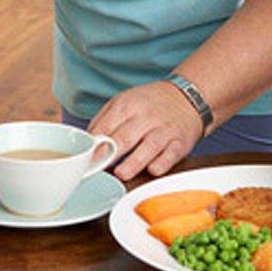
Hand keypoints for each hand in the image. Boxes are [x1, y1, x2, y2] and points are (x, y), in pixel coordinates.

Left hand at [88, 80, 203, 180]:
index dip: (94, 144)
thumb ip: (104, 121)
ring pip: (149, 147)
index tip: (84, 159)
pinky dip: (162, 163)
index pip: (107, 126)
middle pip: (125, 136)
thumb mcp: (124, 101)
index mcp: (127, 105)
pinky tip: (153, 170)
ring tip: (121, 174)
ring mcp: (164, 130)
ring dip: (134, 162)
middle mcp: (146, 117)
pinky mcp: (180, 142)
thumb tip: (87, 143)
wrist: (187, 97)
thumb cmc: (150, 104)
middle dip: (110, 153)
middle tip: (98, 167)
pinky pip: (171, 154)